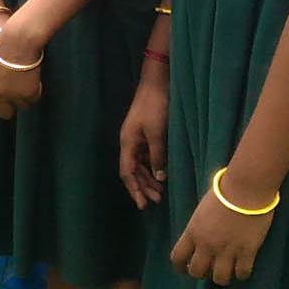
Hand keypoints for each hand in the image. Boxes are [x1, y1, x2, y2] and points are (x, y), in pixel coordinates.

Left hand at [0, 25, 44, 118]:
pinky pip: (32, 100)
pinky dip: (34, 93)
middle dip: (7, 106)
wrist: (17, 41)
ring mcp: (13, 96)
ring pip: (19, 107)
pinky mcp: (29, 93)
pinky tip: (32, 82)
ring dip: (21, 100)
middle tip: (12, 94)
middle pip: (3, 113)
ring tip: (23, 86)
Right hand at [119, 73, 168, 208]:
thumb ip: (157, 156)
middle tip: (157, 200)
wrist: (156, 84)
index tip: (143, 205)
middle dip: (143, 187)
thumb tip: (159, 178)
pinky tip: (161, 174)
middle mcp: (130, 143)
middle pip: (133, 171)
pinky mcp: (146, 134)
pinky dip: (153, 168)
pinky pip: (147, 157)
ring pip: (140, 165)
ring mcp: (137, 139)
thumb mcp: (156, 133)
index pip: (127, 173)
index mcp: (128, 143)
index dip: (134, 189)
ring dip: (149, 179)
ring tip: (160, 192)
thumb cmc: (154, 107)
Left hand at [170, 175, 275, 284]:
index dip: (180, 267)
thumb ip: (197, 228)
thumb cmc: (223, 192)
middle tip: (208, 268)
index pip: (177, 257)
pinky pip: (242, 274)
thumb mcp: (201, 211)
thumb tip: (198, 240)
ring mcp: (227, 250)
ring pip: (219, 279)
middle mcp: (206, 245)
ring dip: (221, 277)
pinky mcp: (247, 252)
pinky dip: (241, 274)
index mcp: (192, 232)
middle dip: (201, 273)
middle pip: (197, 272)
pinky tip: (242, 266)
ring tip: (226, 269)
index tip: (185, 268)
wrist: (245, 189)